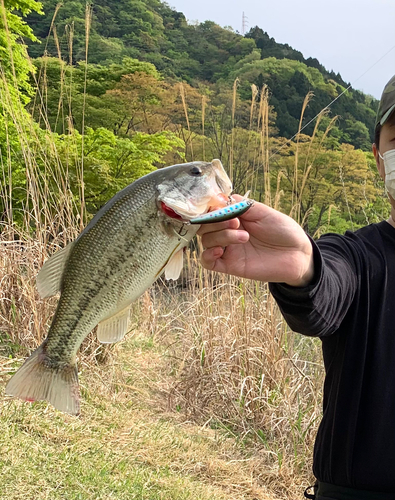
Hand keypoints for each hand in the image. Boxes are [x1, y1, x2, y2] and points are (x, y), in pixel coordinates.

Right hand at [198, 196, 313, 286]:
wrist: (297, 254)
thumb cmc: (283, 230)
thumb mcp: (263, 212)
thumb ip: (241, 205)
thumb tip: (220, 198)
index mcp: (234, 217)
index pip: (211, 211)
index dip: (211, 209)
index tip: (221, 207)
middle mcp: (228, 232)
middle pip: (204, 226)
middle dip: (215, 222)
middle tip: (235, 223)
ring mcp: (228, 249)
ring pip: (206, 241)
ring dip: (220, 237)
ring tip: (244, 237)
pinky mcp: (230, 265)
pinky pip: (207, 262)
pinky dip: (207, 255)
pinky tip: (220, 251)